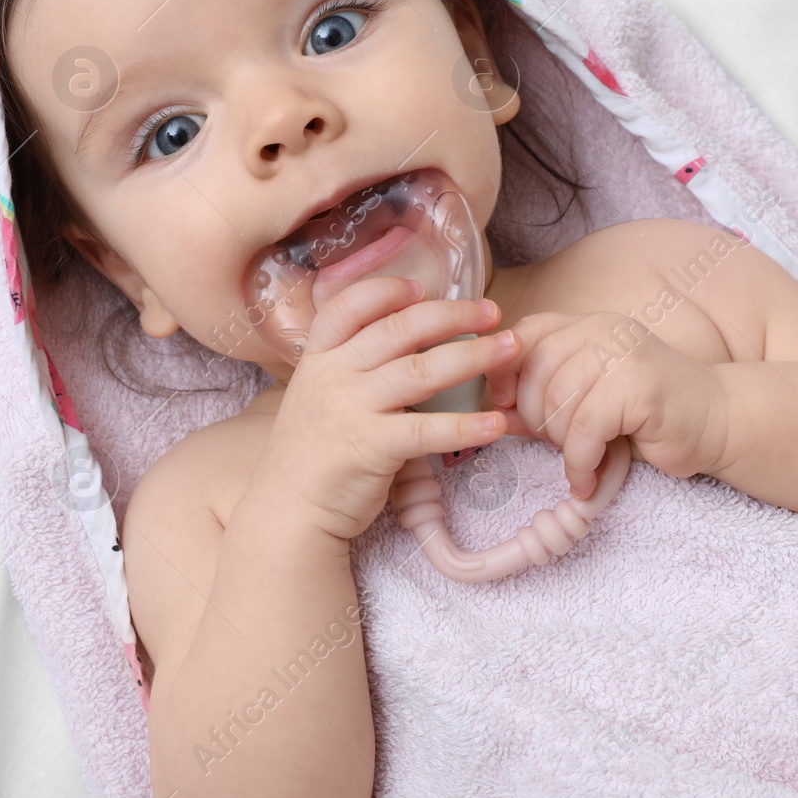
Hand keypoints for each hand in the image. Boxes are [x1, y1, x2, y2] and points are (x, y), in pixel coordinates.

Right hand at [249, 277, 521, 541]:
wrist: (288, 510)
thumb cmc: (313, 452)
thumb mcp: (319, 396)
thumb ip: (355, 370)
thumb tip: (412, 345)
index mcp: (318, 357)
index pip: (349, 306)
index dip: (388, 291)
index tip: (423, 287)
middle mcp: (333, 375)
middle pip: (399, 329)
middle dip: (452, 315)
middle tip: (492, 312)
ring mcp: (350, 409)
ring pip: (421, 371)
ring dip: (473, 356)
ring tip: (509, 347)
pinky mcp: (371, 447)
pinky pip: (427, 429)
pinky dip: (466, 424)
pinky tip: (496, 423)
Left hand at [483, 311, 728, 498]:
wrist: (717, 421)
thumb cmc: (647, 416)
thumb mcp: (587, 402)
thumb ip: (542, 401)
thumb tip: (496, 415)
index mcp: (587, 326)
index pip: (526, 333)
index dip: (506, 370)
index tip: (507, 404)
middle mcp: (603, 330)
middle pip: (535, 372)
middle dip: (535, 419)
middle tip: (556, 444)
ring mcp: (622, 354)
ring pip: (557, 404)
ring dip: (560, 445)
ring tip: (580, 459)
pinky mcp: (638, 387)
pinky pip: (584, 430)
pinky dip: (579, 462)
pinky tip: (587, 478)